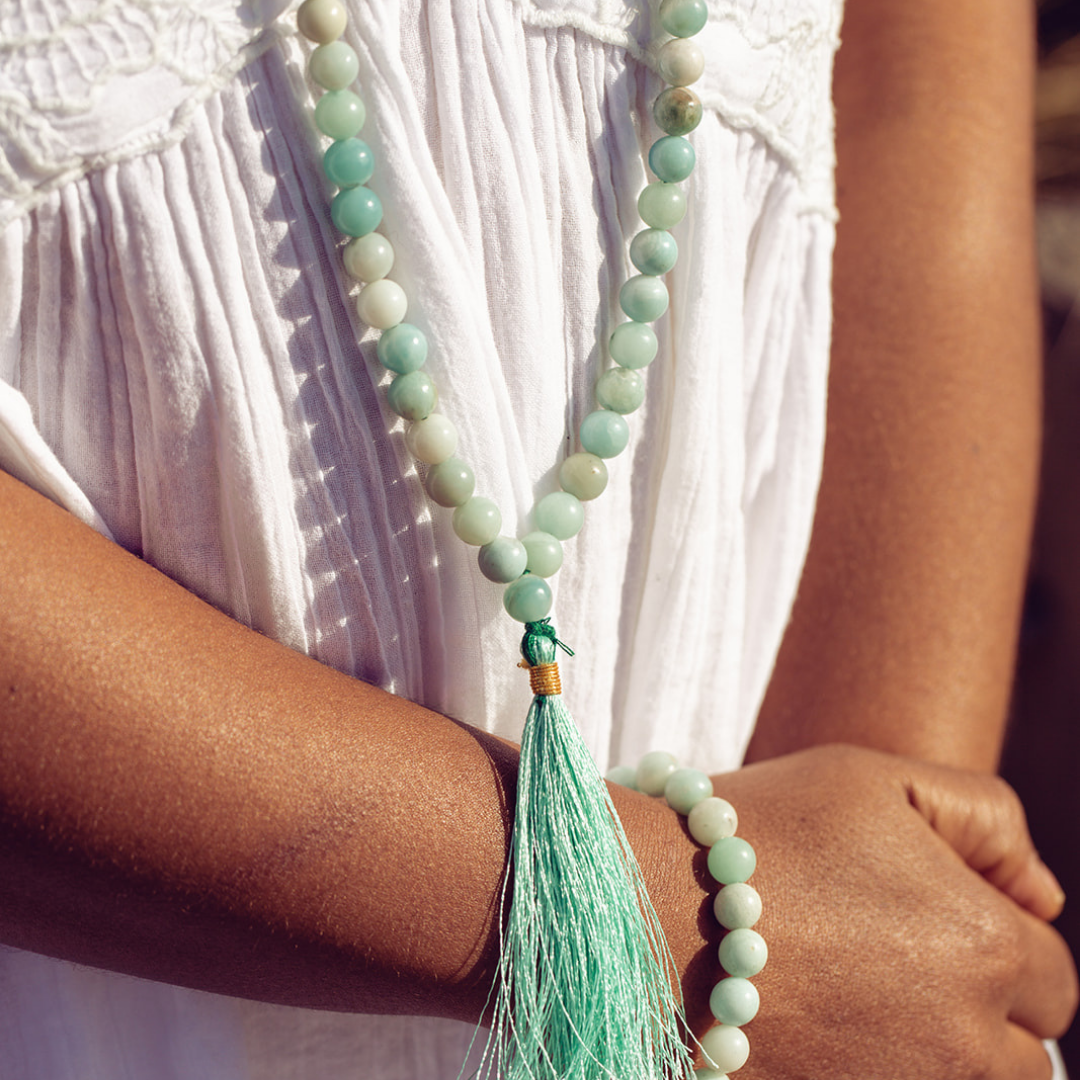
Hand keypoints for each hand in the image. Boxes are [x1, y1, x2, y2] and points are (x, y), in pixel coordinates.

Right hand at [616, 745, 1076, 1078]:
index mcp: (984, 949)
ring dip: (937, 1044)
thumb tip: (1044, 895)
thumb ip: (986, 817)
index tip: (942, 912)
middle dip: (984, 1008)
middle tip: (902, 955)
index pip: (1055, 979)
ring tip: (862, 985)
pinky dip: (875, 1062)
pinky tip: (826, 1014)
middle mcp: (959, 1041)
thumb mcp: (878, 777)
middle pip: (1024, 1054)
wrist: (646, 901)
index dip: (1005, 938)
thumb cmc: (763, 829)